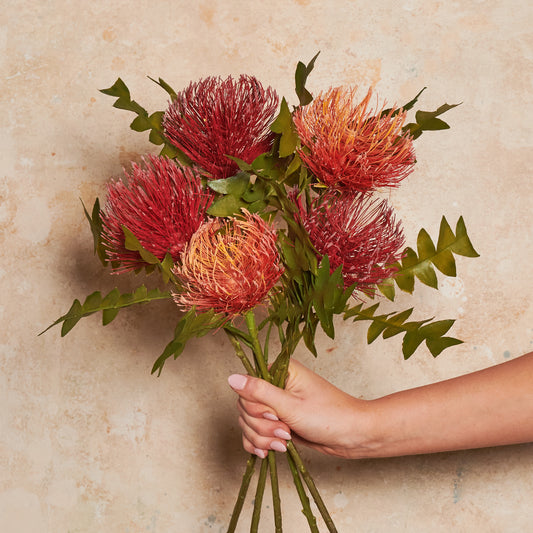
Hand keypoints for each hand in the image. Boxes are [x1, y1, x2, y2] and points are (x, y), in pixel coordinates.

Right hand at [228, 359, 372, 458]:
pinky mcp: (278, 421)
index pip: (246, 388)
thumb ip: (259, 393)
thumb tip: (232, 378)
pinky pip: (255, 433)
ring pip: (248, 423)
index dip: (255, 408)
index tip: (275, 416)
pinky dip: (259, 444)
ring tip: (284, 442)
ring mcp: (276, 404)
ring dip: (263, 438)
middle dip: (261, 427)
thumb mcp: (291, 405)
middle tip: (285, 432)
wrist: (353, 436)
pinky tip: (269, 452)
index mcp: (279, 371)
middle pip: (245, 408)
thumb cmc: (329, 416)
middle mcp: (275, 384)